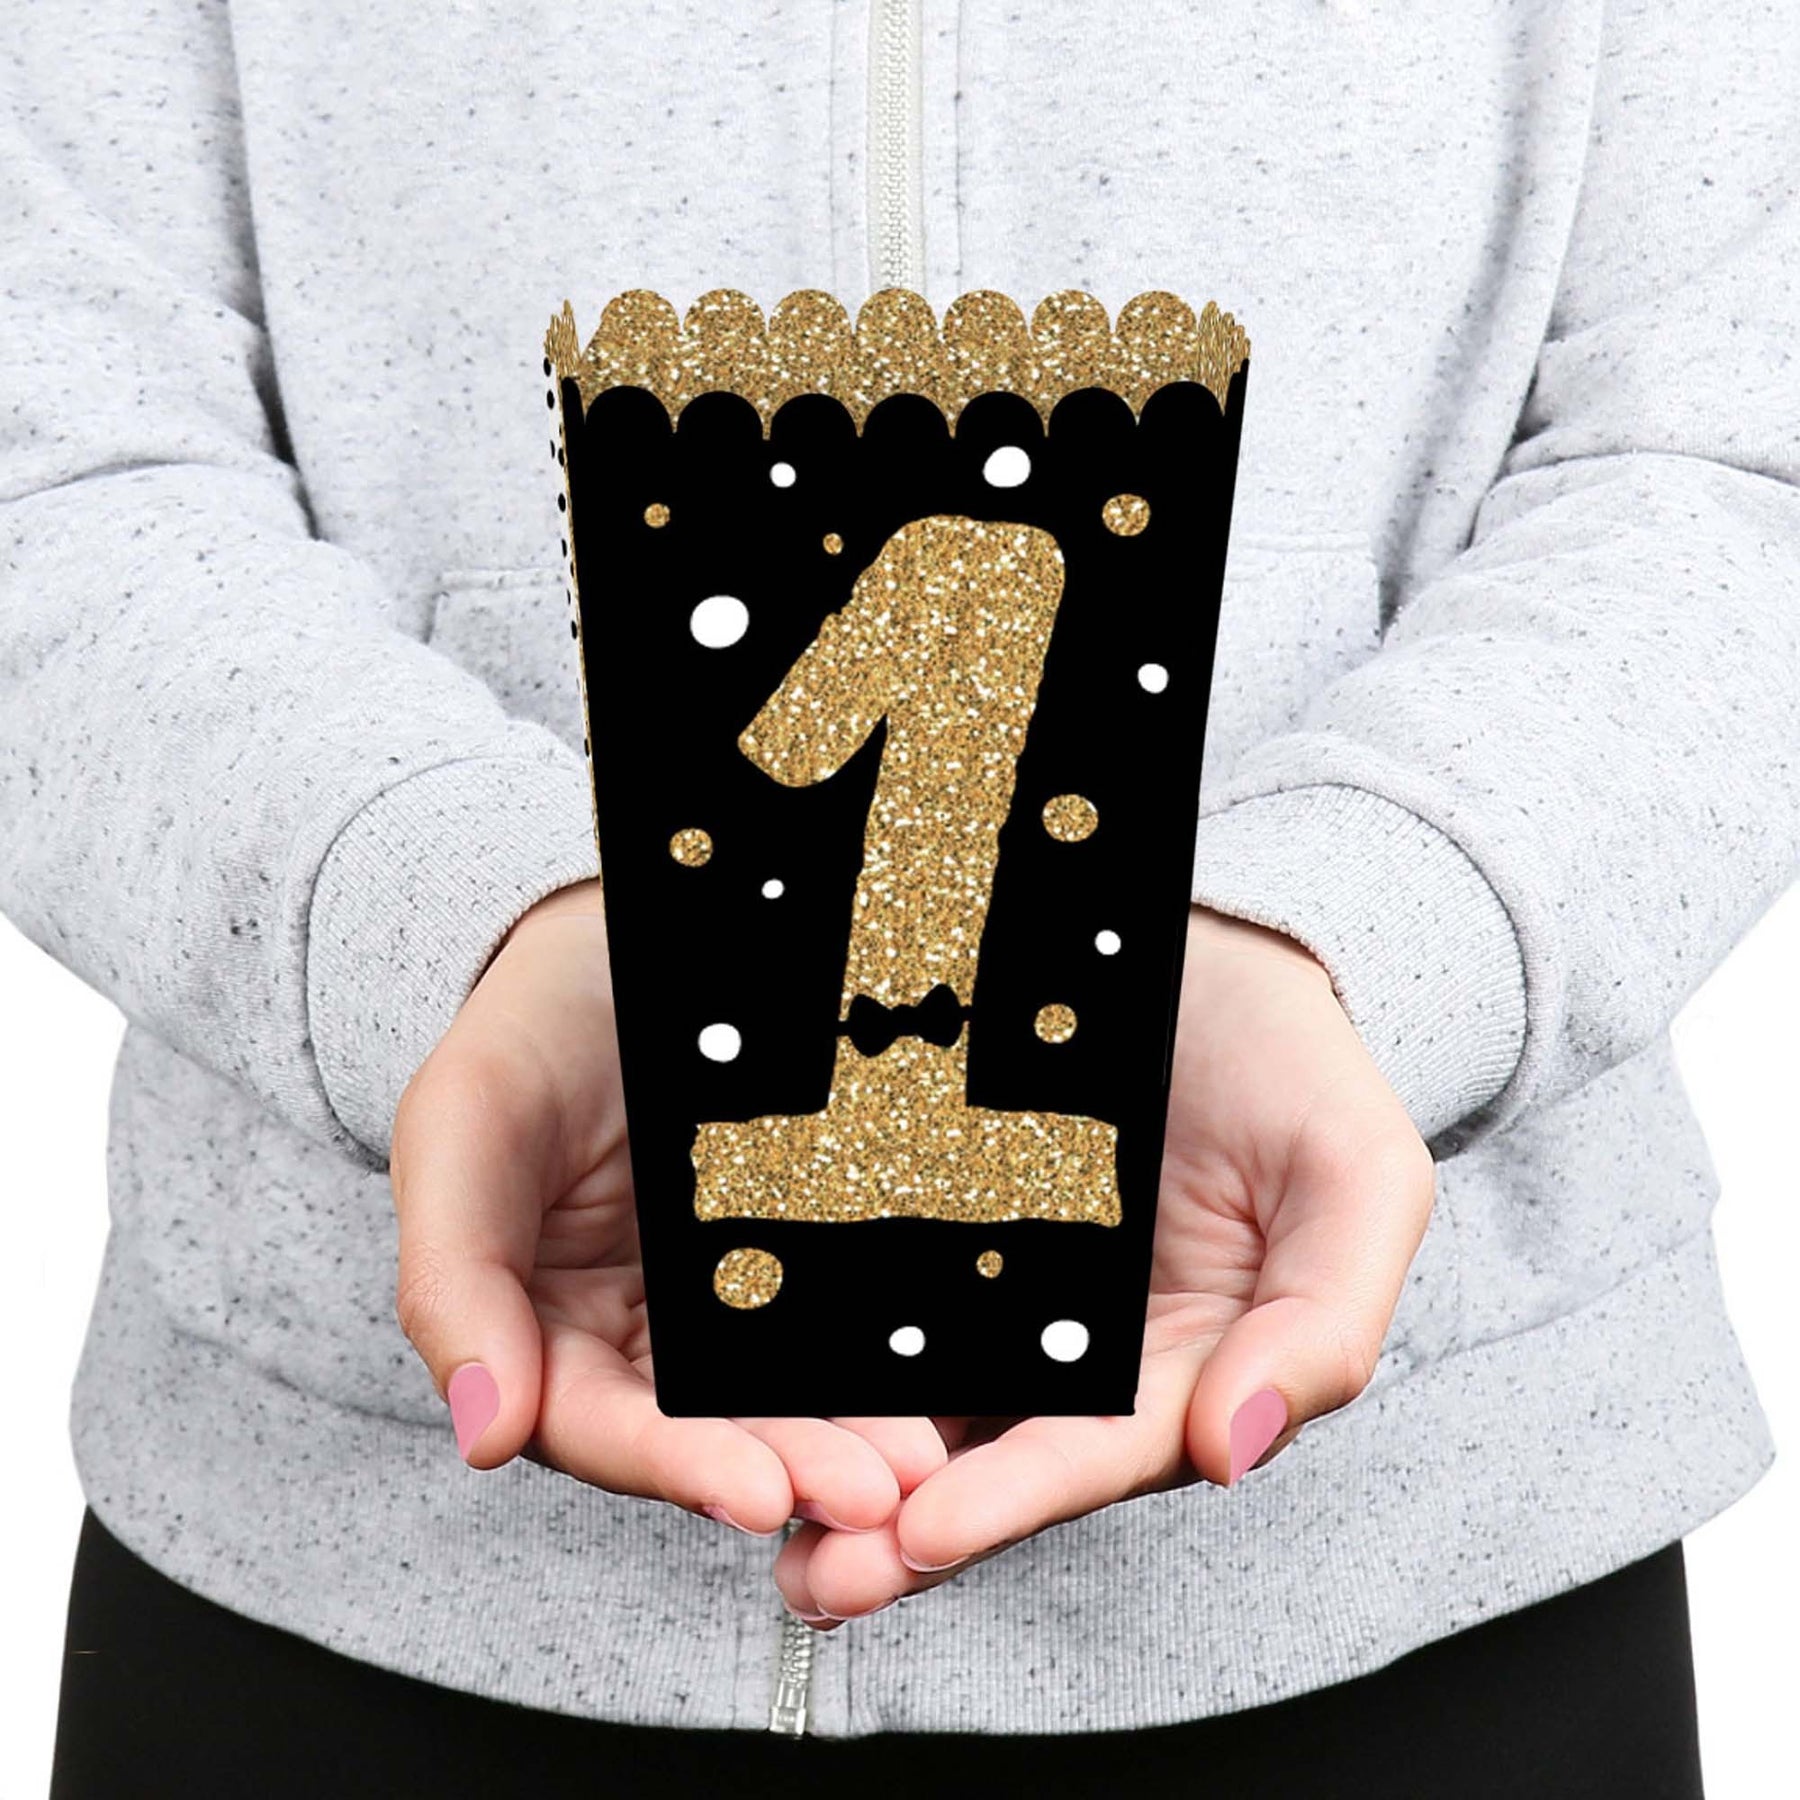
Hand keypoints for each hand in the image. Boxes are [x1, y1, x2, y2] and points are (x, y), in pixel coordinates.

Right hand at [388, 877, 945, 1533]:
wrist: (616, 946)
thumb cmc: (527, 1031)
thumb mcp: (465, 1127)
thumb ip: (453, 1279)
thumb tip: (482, 1436)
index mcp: (536, 1328)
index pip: (597, 1426)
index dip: (674, 1466)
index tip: (760, 1494)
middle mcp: (626, 1337)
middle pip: (703, 1431)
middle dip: (788, 1468)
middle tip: (877, 1491)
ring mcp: (709, 1303)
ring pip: (773, 1393)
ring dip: (843, 1436)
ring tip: (915, 1462)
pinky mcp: (779, 1259)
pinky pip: (820, 1319)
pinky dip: (870, 1363)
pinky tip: (925, 1384)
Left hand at [772, 905, 1434, 1625]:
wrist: (1208, 951)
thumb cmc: (1291, 1067)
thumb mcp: (1355, 1180)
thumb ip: (1322, 1324)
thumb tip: (1236, 1448)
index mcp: (1184, 1365)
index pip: (1098, 1452)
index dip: (1017, 1497)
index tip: (924, 1531)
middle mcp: (1085, 1352)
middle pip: (987, 1456)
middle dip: (899, 1525)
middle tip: (813, 1572)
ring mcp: (1006, 1292)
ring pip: (915, 1399)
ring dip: (842, 1464)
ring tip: (762, 1511)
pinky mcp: (938, 1225)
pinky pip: (877, 1295)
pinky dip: (816, 1355)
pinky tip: (751, 1387)